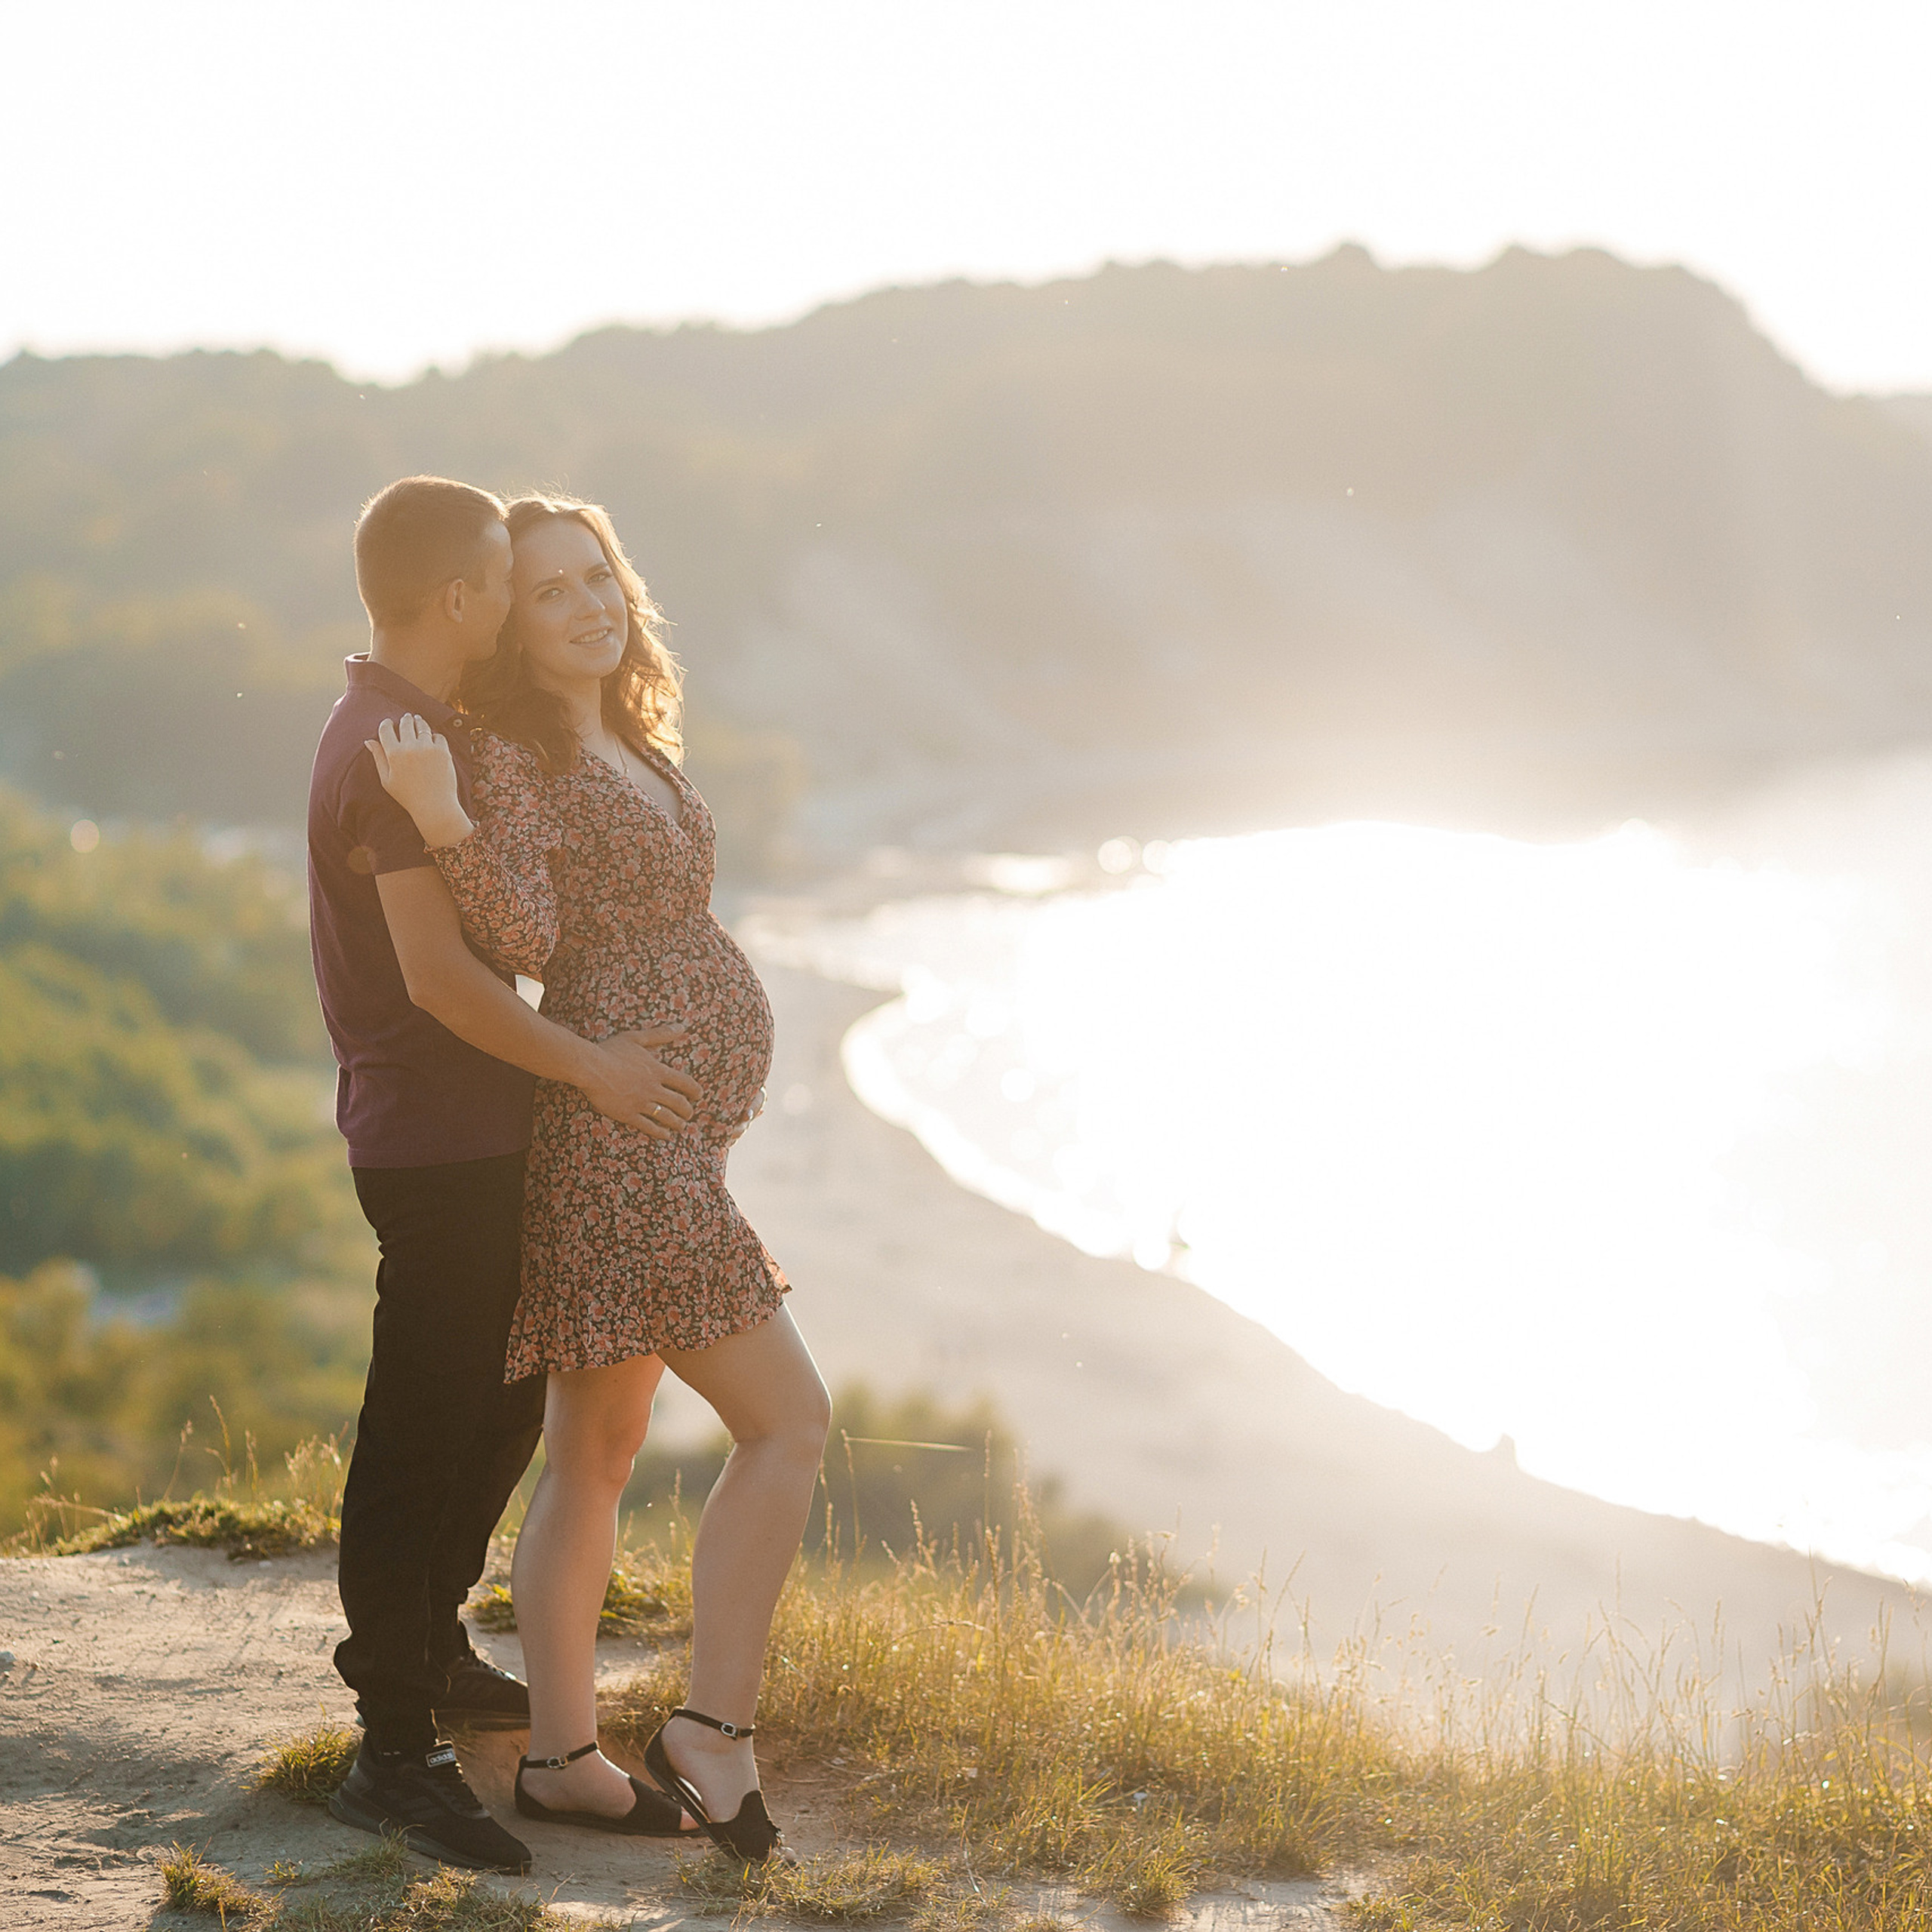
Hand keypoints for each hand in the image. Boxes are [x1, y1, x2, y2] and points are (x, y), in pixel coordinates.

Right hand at [365, 714, 472, 847]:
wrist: (434, 806)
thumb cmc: (407, 795)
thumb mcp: (387, 779)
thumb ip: (378, 757)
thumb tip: (368, 740)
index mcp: (394, 754)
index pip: (386, 729)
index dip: (386, 723)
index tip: (388, 723)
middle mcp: (411, 747)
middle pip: (405, 723)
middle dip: (405, 719)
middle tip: (406, 717)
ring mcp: (428, 748)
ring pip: (422, 726)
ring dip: (419, 722)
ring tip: (417, 720)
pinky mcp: (443, 751)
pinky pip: (438, 736)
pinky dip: (434, 736)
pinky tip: (431, 737)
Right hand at [581, 1027, 705, 1137]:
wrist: (590, 1067)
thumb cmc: (611, 1050)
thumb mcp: (637, 1038)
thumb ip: (660, 1034)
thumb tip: (681, 1027)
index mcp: (657, 1071)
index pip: (685, 1083)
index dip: (695, 1090)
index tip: (699, 1095)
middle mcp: (653, 1088)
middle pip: (679, 1103)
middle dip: (687, 1110)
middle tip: (690, 1114)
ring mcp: (641, 1103)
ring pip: (667, 1117)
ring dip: (677, 1123)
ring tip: (681, 1126)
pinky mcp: (628, 1114)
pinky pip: (648, 1126)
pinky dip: (660, 1132)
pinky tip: (666, 1136)